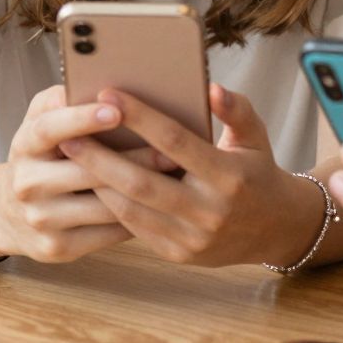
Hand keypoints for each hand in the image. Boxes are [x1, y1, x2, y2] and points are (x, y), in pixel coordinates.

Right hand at [0, 85, 166, 263]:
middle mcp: (26, 184)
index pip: (49, 129)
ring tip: (176, 175)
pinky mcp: (56, 248)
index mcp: (24, 144)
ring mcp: (40, 219)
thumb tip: (99, 83)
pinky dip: (136, 218)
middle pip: (85, 172)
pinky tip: (160, 204)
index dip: (81, 119)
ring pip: (102, 205)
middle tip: (172, 149)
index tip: (116, 109)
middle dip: (133, 159)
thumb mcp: (41, 121)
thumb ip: (62, 100)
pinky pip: (105, 233)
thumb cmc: (41, 154)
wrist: (5, 213)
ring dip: (142, 191)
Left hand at [64, 86, 323, 267]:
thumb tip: (211, 88)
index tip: (107, 94)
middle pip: (142, 182)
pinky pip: (136, 228)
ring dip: (98, 182)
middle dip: (100, 157)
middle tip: (67, 134)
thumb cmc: (258, 171)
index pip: (175, 142)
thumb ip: (236, 110)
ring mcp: (193, 238)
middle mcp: (210, 211)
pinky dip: (112, 204)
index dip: (140, 117)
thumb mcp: (256, 136)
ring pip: (133, 209)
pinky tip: (93, 182)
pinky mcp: (179, 254)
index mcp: (229, 176)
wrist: (275, 229)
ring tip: (71, 156)